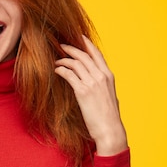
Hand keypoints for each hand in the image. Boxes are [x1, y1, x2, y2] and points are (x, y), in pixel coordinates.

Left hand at [54, 35, 127, 155]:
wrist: (110, 130)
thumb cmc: (108, 116)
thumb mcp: (109, 96)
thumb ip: (103, 85)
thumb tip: (96, 83)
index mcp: (108, 76)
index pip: (97, 54)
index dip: (87, 44)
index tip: (79, 37)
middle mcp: (101, 76)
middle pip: (84, 55)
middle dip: (71, 48)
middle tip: (61, 46)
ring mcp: (92, 83)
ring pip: (75, 63)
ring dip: (64, 59)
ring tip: (56, 60)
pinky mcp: (83, 91)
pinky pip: (69, 74)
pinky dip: (61, 70)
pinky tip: (57, 70)